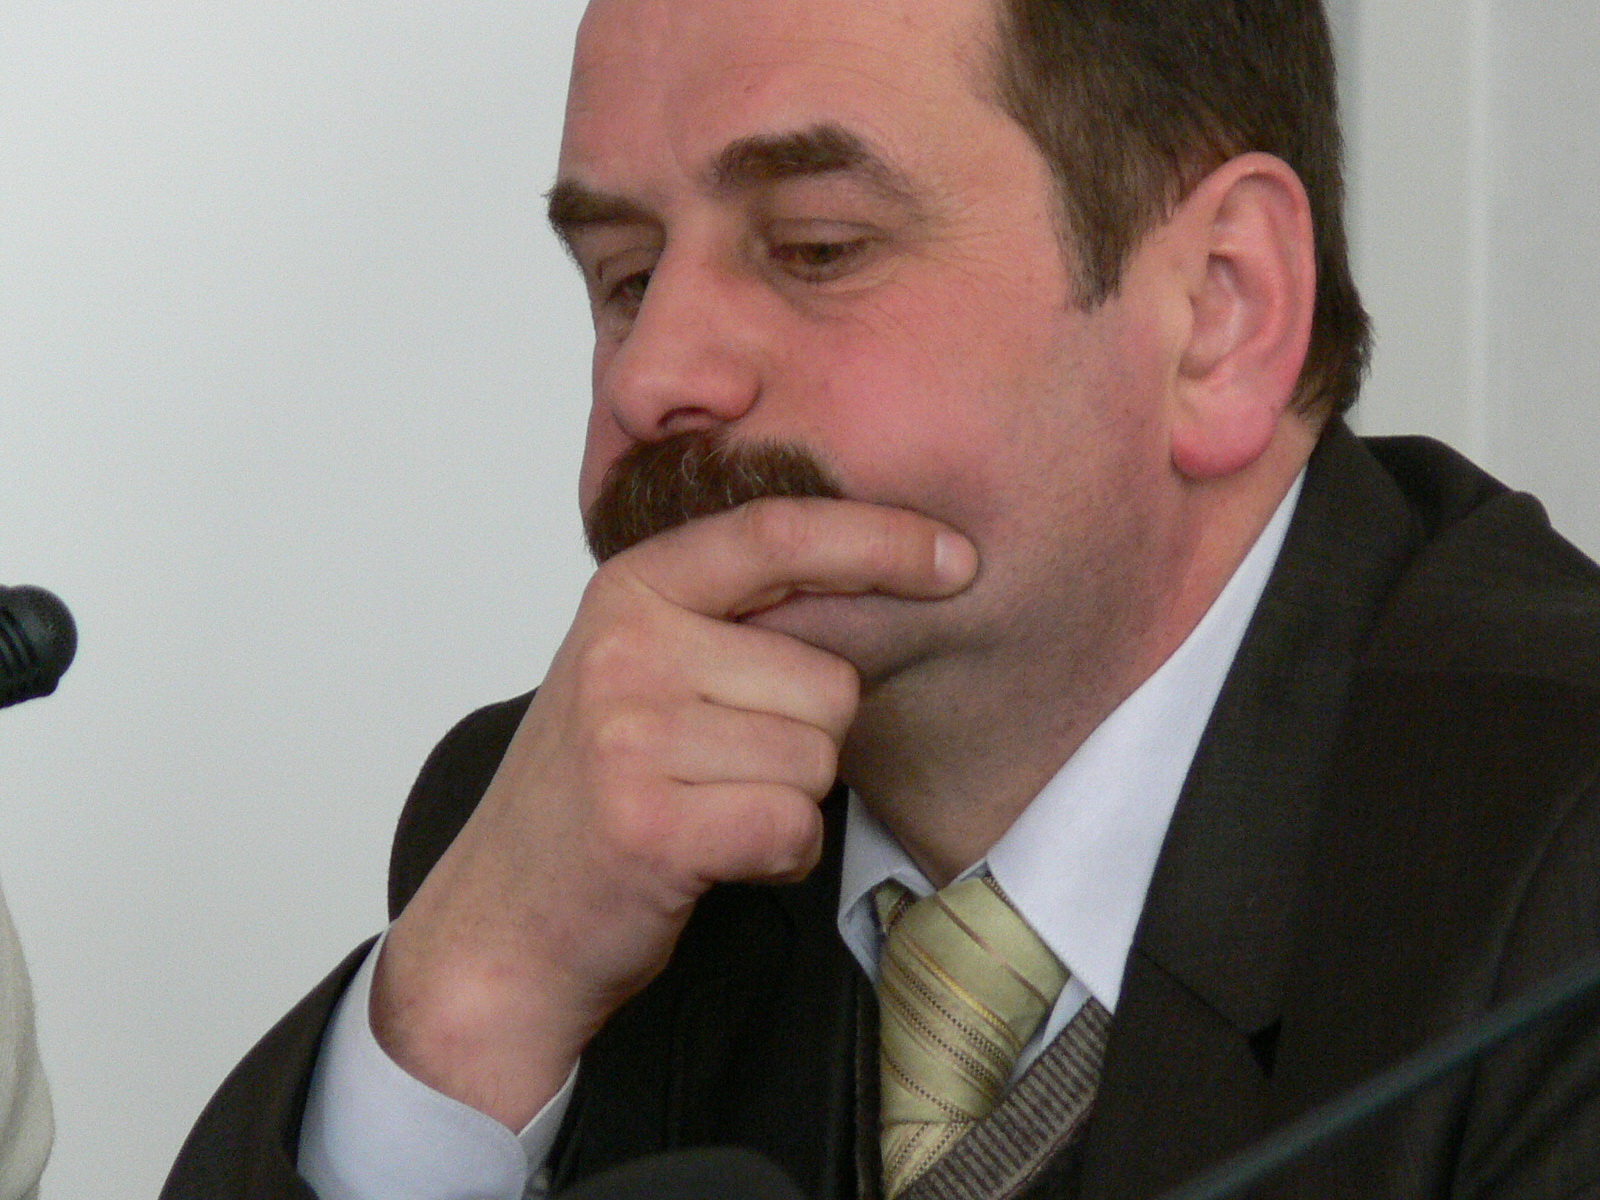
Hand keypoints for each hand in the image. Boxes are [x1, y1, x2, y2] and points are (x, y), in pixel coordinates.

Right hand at [370, 497, 976, 1128]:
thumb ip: (732, 619)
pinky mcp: (650, 824)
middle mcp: (625, 649)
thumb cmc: (595, 793)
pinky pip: (794, 825)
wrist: (505, 921)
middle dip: (808, 740)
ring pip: (817, 758)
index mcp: (630, 591)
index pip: (777, 534)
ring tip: (707, 812)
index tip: (955, 559)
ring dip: (788, 803)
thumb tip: (888, 575)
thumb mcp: (642, 670)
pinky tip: (713, 856)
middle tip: (721, 772)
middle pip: (827, 680)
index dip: (881, 540)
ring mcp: (630, 734)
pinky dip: (777, 855)